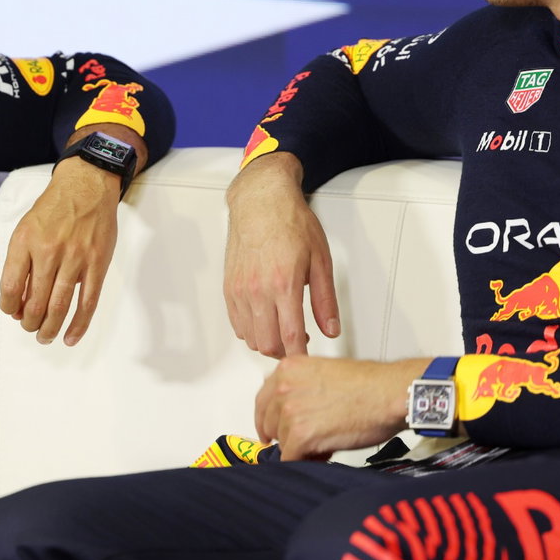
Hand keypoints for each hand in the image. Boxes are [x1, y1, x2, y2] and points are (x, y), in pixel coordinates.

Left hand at [0, 156, 121, 345]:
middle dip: (29, 322)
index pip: (11, 286)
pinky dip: (78, 325)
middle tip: (29, 327)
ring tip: (45, 336)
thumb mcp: (26, 228)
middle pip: (35, 302)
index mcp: (26, 241)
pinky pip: (87, 302)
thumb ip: (21, 262)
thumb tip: (20, 299)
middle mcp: (49, 250)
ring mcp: (75, 258)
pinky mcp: (96, 263)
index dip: (9, 306)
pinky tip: (70, 336)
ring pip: (59, 306)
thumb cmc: (55, 208)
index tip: (12, 312)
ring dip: (49, 328)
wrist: (86, 186)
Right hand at [224, 152, 339, 356]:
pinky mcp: (229, 287)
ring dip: (267, 342)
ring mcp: (240, 290)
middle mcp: (258, 290)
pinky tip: (265, 321)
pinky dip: (251, 330)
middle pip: (268, 343)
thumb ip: (325, 300)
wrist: (261, 200)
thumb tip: (331, 328)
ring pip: (250, 337)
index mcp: (283, 284)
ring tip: (283, 331)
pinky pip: (237, 323)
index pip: (291, 337)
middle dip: (286, 352)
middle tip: (299, 344)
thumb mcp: (320, 260)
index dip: (300, 355)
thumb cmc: (290, 222)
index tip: (308, 359)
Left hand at [254, 356, 426, 459]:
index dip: (269, 418)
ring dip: (301, 448)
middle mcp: (284, 387)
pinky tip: (324, 453)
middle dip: (287, 434)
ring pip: (283, 442)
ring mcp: (290, 411)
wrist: (390, 394)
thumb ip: (302, 387)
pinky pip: (291, 458)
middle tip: (308, 440)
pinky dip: (305, 461)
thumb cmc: (370, 384)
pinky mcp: (301, 435)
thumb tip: (293, 410)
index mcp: (288, 368)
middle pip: (269, 423)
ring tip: (325, 443)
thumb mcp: (324, 372)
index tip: (273, 430)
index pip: (263, 400)